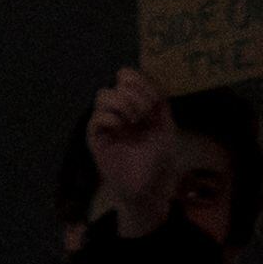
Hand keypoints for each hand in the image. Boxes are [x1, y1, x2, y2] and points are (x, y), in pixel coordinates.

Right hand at [87, 66, 177, 238]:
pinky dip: (111, 118)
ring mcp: (106, 124)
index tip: (153, 98)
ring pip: (102, 96)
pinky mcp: (96, 139)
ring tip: (134, 121)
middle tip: (145, 113)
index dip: (138, 79)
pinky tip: (122, 128)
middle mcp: (119, 111)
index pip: (127, 77)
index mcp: (135, 105)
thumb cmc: (158, 158)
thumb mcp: (166, 125)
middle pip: (115, 84)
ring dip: (122, 104)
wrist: (149, 185)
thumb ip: (159, 102)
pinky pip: (96, 118)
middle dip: (134, 94)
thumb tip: (147, 82)